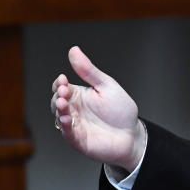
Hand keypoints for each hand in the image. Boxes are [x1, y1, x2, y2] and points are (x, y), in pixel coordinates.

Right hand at [50, 46, 146, 171]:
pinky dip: (65, 126)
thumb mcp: (106, 86)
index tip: (63, 79)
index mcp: (79, 95)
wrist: (133, 134)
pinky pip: (67, 133)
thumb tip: (74, 50)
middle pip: (56, 101)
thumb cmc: (120, 110)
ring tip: (63, 103)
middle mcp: (74, 110)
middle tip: (64, 91)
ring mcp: (75, 125)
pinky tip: (67, 118)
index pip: (61, 87)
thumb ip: (89, 71)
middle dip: (58, 95)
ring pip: (59, 116)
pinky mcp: (78, 139)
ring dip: (59, 109)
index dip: (59, 83)